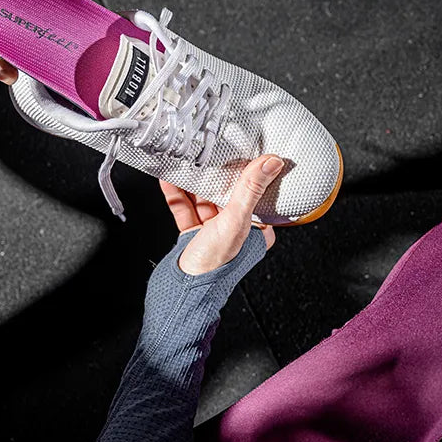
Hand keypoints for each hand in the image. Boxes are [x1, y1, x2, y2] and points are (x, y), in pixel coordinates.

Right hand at [160, 155, 282, 274]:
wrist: (182, 289)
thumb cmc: (214, 266)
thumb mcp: (235, 221)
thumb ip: (250, 190)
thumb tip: (271, 163)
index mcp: (256, 231)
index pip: (258, 195)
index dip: (252, 174)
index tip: (247, 153)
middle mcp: (235, 231)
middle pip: (228, 194)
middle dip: (218, 174)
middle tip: (213, 152)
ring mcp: (212, 232)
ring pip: (204, 198)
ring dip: (194, 181)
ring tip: (188, 161)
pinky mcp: (192, 233)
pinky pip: (184, 207)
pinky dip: (177, 192)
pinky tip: (170, 178)